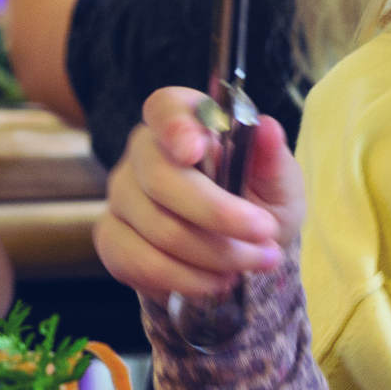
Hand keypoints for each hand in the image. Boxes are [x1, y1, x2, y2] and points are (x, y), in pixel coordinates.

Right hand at [94, 89, 302, 303]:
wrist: (240, 252)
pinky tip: (215, 281)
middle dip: (217, 214)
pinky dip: (184, 279)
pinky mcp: (111, 237)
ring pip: (157, 229)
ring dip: (214, 255)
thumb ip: (271, 159)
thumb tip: (267, 127)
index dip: (175, 126)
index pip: (165, 108)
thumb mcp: (279, 184)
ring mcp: (121, 195)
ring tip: (252, 263)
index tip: (196, 150)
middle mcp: (143, 152)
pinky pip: (137, 262)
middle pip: (159, 178)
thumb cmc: (259, 205)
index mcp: (184, 122)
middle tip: (265, 236)